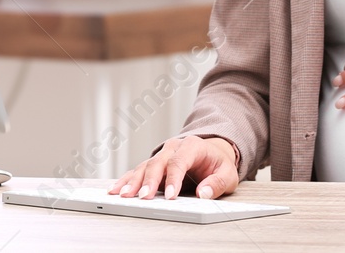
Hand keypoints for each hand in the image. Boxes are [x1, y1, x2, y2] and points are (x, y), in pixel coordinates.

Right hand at [108, 135, 239, 200]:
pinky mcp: (154, 164)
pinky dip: (127, 180)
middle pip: (157, 163)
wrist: (213, 152)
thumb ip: (217, 183)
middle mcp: (173, 148)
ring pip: (144, 167)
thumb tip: (203, 193)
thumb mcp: (228, 173)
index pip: (179, 161)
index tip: (170, 196)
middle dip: (149, 181)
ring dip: (133, 181)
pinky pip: (138, 171)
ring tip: (123, 195)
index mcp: (192, 146)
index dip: (174, 179)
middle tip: (143, 197)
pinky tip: (116, 189)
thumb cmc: (218, 164)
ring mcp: (161, 155)